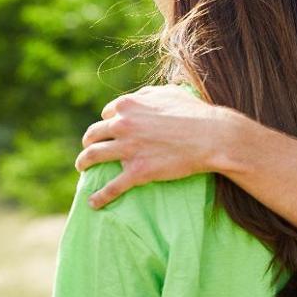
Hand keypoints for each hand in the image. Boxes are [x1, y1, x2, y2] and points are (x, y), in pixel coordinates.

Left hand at [76, 85, 241, 208]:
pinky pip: (111, 187)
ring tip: (83, 167)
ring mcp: (128, 149)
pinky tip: (93, 203)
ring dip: (83, 163)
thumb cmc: (196, 113)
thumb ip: (149, 94)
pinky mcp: (137, 172)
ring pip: (93, 157)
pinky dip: (99, 196)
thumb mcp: (170, 93)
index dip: (108, 122)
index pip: (106, 114)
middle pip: (93, 134)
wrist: (213, 136)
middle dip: (89, 142)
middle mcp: (122, 125)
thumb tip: (139, 97)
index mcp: (128, 105)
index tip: (110, 131)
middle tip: (90, 149)